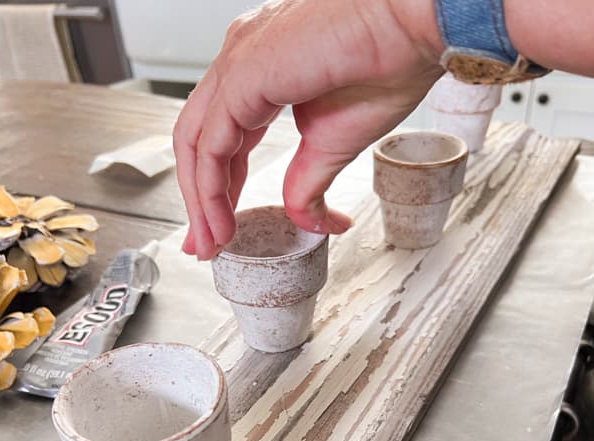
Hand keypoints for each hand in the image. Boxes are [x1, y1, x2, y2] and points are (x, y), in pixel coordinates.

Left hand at [173, 0, 443, 258]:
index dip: (217, 190)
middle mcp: (240, 62)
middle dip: (199, 201)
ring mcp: (237, 62)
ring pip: (196, 145)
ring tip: (213, 243)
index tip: (219, 230)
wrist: (413, 27)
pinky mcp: (242, 73)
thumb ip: (307, 184)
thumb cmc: (387, 64)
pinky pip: (210, 144)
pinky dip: (211, 189)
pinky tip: (221, 220)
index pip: (222, 139)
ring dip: (201, 202)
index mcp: (259, 72)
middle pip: (199, 143)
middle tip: (204, 245)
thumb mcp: (333, 144)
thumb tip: (309, 222)